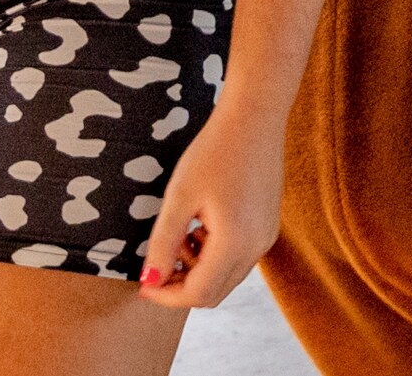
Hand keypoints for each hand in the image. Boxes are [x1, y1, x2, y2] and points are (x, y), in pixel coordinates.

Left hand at [137, 108, 282, 308]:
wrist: (254, 116)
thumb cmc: (215, 150)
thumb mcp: (180, 196)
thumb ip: (163, 243)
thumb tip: (150, 280)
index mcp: (235, 243)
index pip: (197, 293)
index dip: (166, 294)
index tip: (143, 284)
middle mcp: (256, 248)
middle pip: (214, 293)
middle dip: (181, 286)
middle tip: (157, 263)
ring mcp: (266, 237)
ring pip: (227, 277)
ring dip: (198, 270)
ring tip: (180, 235)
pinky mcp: (268, 226)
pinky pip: (239, 258)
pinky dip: (215, 256)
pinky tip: (200, 227)